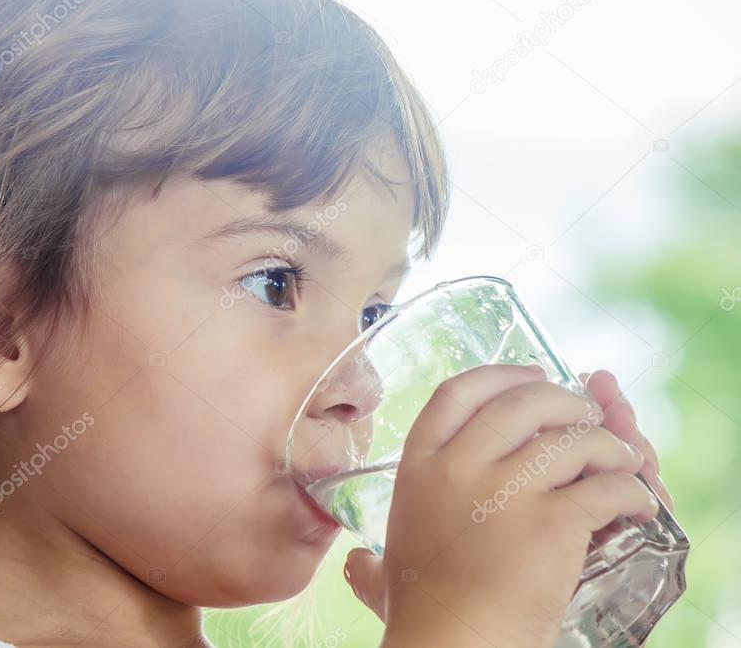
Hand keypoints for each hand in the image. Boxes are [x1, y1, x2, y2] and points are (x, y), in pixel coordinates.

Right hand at [343, 364, 659, 647]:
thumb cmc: (421, 615)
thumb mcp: (390, 571)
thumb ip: (372, 560)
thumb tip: (355, 563)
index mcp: (419, 466)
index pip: (457, 392)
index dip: (501, 375)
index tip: (530, 373)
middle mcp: (458, 466)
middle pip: (521, 403)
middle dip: (562, 400)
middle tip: (583, 414)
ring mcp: (505, 491)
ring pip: (570, 440)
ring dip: (605, 445)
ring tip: (619, 459)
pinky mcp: (550, 522)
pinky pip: (603, 487)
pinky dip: (628, 490)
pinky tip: (634, 502)